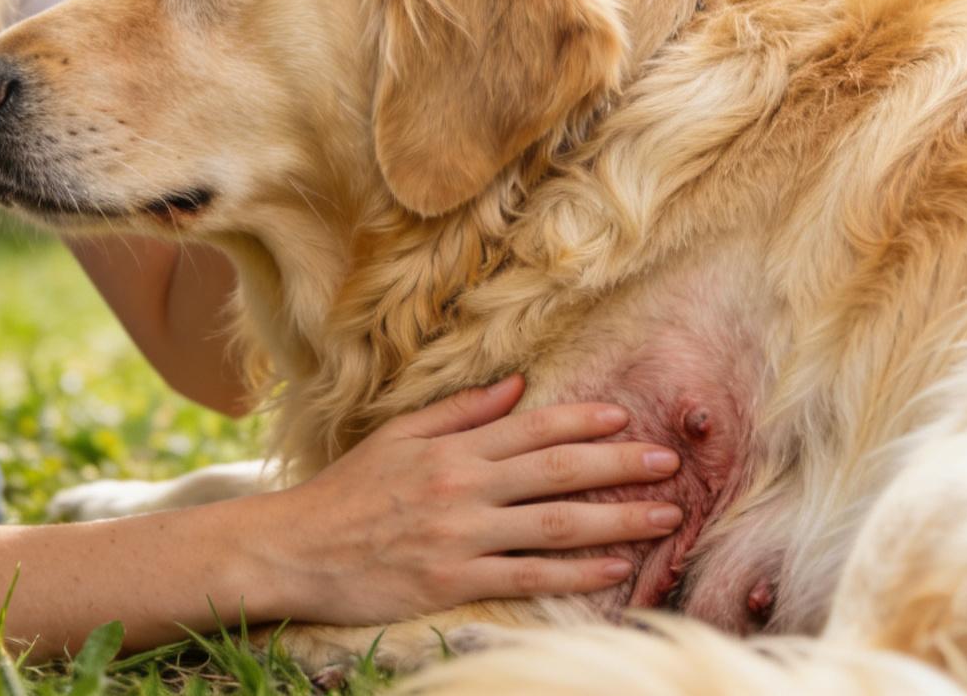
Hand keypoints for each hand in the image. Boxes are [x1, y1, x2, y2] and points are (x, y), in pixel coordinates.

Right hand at [255, 375, 682, 625]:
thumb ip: (459, 412)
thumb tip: (515, 386)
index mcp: (451, 449)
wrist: (294, 549)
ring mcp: (461, 536)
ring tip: (665, 516)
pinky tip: (615, 569)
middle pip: (558, 471)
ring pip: (555, 524)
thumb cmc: (345, 492)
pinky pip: (528, 576)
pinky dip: (575, 573)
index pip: (532, 428)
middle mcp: (464, 487)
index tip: (627, 420)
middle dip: (620, 465)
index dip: (584, 422)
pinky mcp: (454, 581)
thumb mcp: (397, 437)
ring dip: (617, 519)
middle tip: (672, 462)